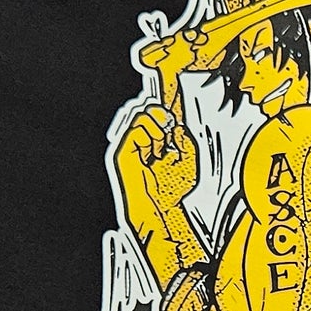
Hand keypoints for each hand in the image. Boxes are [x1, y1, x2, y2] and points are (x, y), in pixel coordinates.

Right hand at [113, 99, 202, 235]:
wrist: (161, 208)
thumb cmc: (172, 189)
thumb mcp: (188, 158)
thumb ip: (184, 138)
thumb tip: (177, 123)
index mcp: (153, 138)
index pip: (154, 110)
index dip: (164, 103)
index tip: (174, 102)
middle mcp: (140, 138)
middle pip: (145, 106)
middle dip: (161, 115)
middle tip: (170, 133)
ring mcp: (129, 143)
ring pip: (140, 113)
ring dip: (156, 129)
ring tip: (160, 148)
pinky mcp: (122, 151)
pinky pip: (135, 130)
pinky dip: (148, 138)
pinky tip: (151, 153)